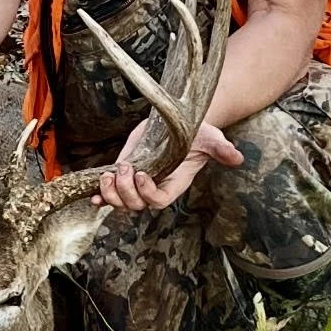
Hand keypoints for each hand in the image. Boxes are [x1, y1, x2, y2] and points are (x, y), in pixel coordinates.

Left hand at [94, 115, 243, 213]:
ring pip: (120, 202)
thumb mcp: (211, 139)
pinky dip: (100, 196)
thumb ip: (221, 150)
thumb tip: (237, 157)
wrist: (181, 124)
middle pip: (135, 205)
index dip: (147, 193)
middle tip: (123, 169)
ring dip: (110, 193)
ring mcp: (138, 183)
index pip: (158, 201)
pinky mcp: (126, 172)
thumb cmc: (199, 135)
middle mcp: (154, 188)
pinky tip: (93, 195)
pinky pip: (110, 192)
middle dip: (125, 192)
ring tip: (107, 175)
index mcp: (173, 185)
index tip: (142, 173)